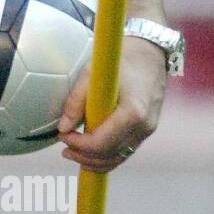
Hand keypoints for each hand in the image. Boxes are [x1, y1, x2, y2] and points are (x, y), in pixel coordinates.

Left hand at [56, 36, 166, 171]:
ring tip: (73, 153)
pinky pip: (126, 150)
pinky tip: (90, 151)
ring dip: (95, 161)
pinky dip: (108, 155)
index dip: (79, 144)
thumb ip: (76, 101)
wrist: (151, 52)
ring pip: (119, 158)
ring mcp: (148, 130)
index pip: (101, 143)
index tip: (63, 135)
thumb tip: (62, 127)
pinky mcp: (147, 130)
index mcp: (133, 112)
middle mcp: (144, 126)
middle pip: (110, 155)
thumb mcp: (92, 73)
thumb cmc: (120, 59)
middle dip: (84, 156)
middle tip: (64, 148)